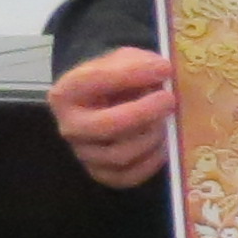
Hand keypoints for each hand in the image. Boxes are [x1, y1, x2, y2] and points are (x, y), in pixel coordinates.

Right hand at [47, 46, 175, 188]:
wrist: (106, 104)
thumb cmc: (116, 80)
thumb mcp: (122, 60)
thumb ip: (138, 62)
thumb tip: (162, 72)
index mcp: (67, 93)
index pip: (95, 81)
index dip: (132, 75)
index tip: (164, 69)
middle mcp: (70, 126)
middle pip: (106, 126)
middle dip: (143, 113)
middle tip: (169, 99)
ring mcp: (84, 154)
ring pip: (120, 155)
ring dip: (151, 137)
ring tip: (165, 121)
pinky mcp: (102, 174)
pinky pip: (128, 177)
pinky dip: (151, 163)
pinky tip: (163, 145)